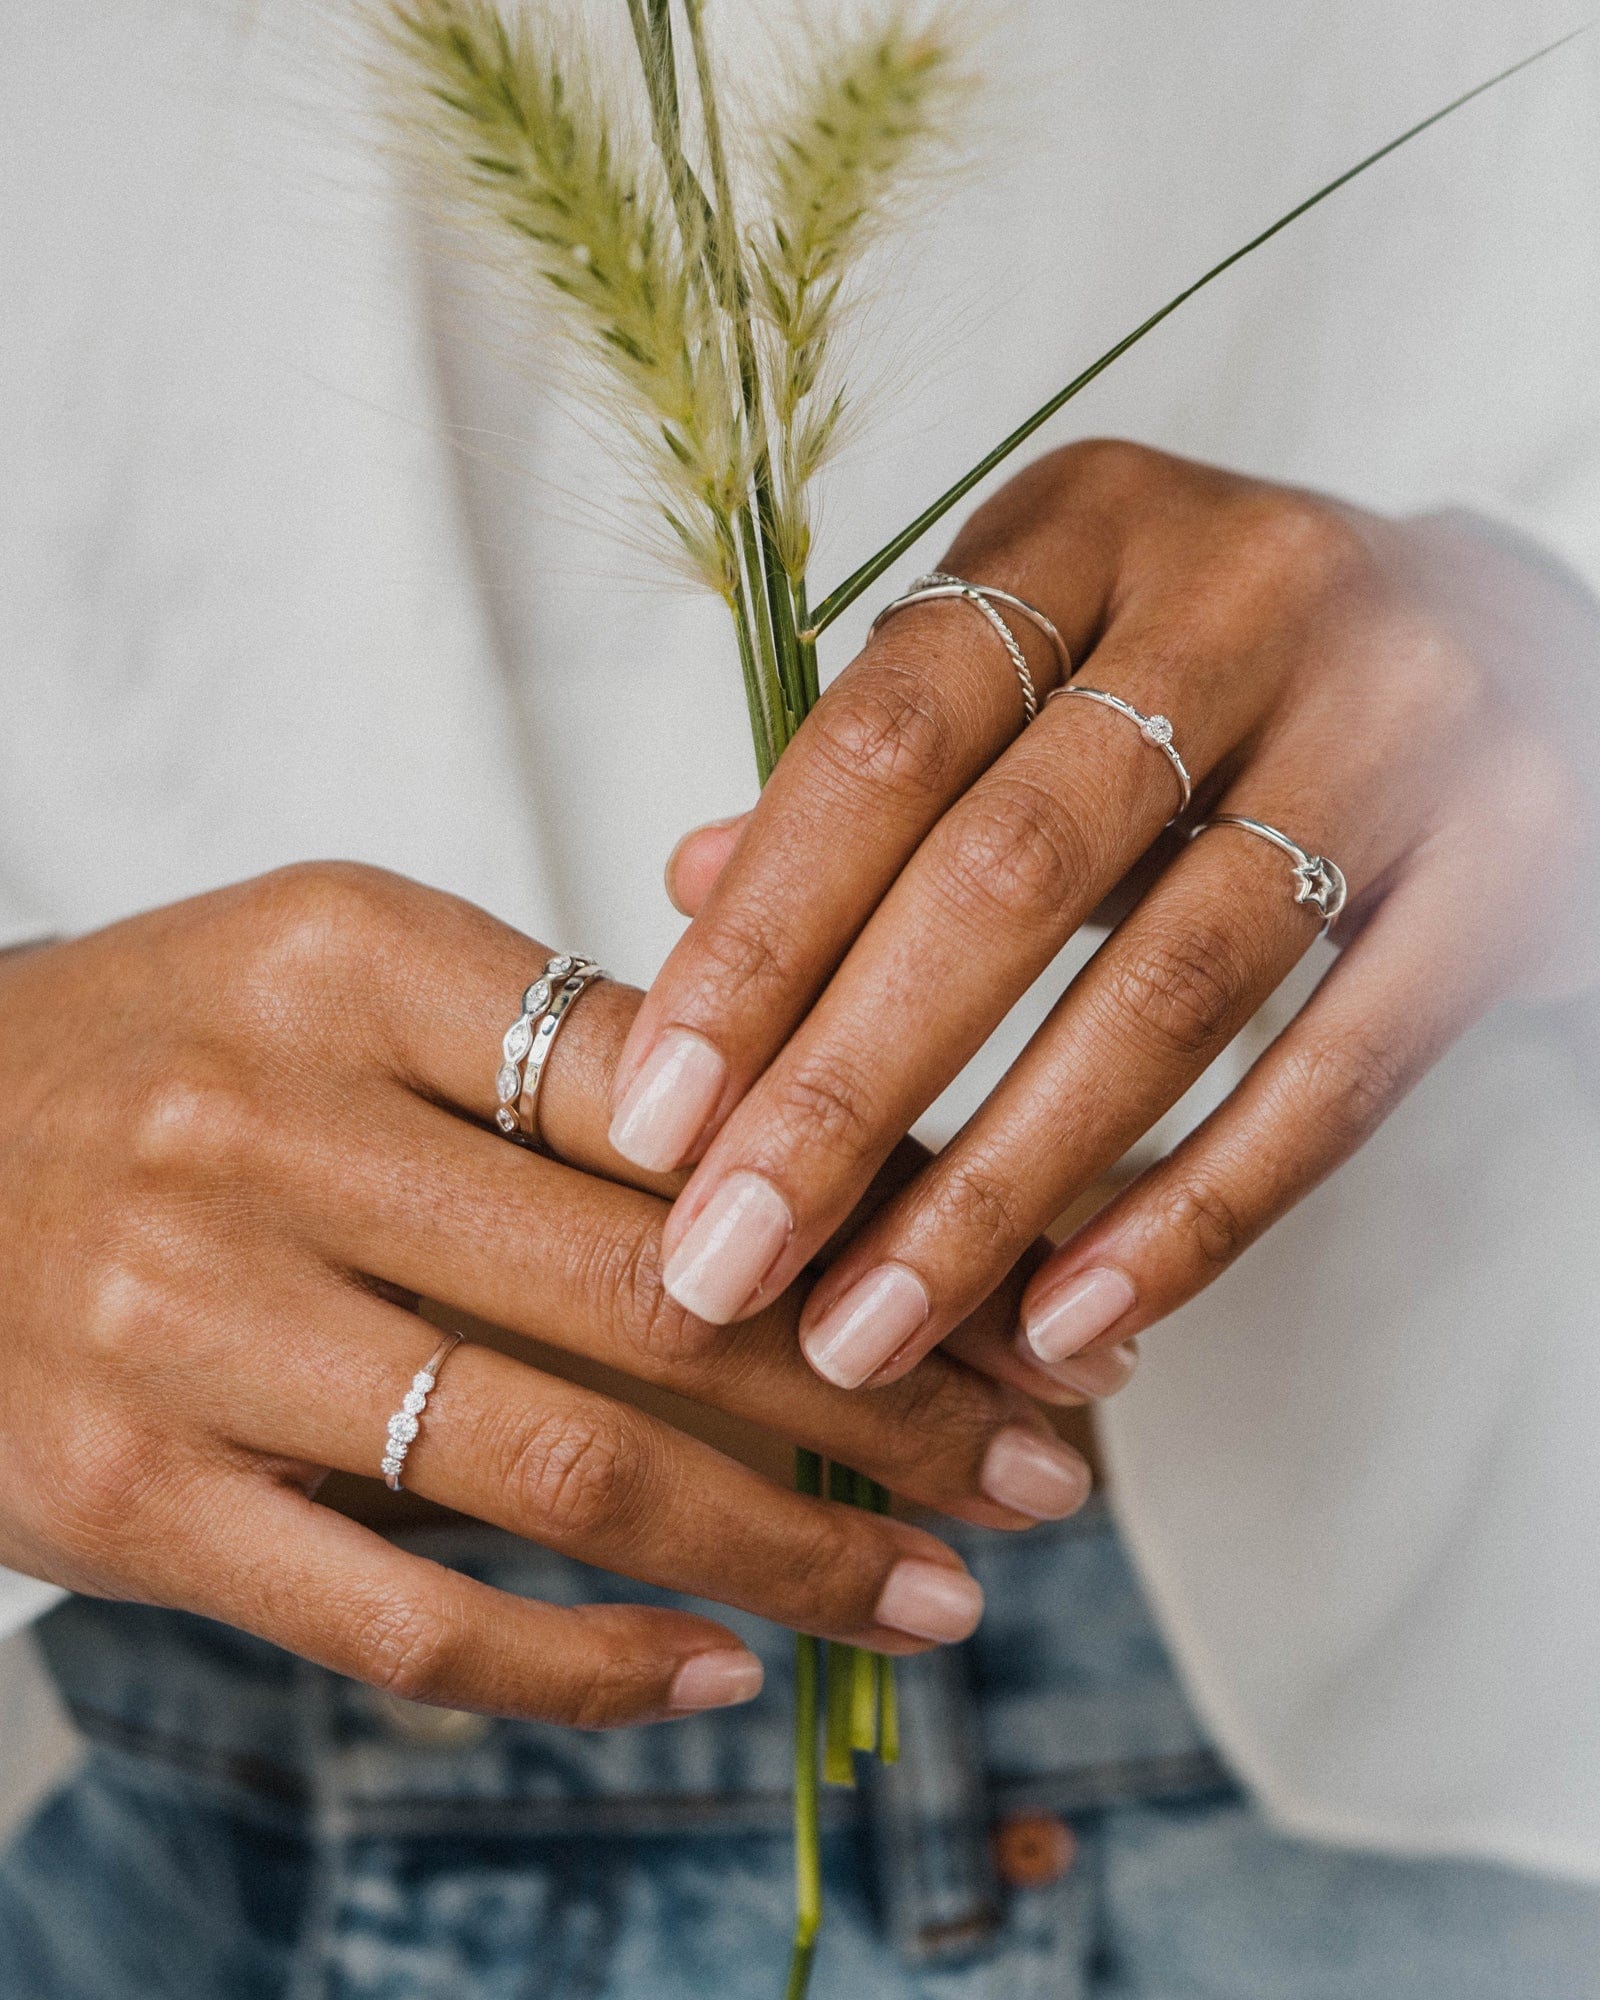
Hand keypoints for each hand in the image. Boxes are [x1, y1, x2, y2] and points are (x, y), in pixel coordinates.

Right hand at [0, 864, 1089, 1728]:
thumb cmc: (164, 1058)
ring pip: (559, 1467)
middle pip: (657, 1291)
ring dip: (790, 1549)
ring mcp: (188, 1322)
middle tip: (1054, 1463)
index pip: (687, 1099)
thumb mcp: (347, 978)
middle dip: (898, 1398)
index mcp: (356, 958)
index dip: (888, 1206)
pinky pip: (403, 1617)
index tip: (1026, 1289)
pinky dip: (584, 1665)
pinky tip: (719, 1673)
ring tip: (944, 1592)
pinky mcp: (124, 1500)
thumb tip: (846, 1184)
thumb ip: (566, 1057)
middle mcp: (269, 1126)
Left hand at [611, 442, 1597, 1392]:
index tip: (656, 1120)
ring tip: (869, 1332)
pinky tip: (1073, 1314)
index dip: (761, 940)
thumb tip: (686, 885)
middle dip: (847, 1095)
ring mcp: (1399, 716)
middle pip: (1008, 872)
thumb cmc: (1208, 675)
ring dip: (999, 1190)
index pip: (881, 740)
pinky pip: (1341, 1070)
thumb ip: (874, 779)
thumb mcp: (1035, 671)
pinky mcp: (1516, 851)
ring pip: (1167, 990)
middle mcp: (1243, 591)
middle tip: (728, 1266)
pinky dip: (1194, 1210)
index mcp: (1081, 526)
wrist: (1504, 634)